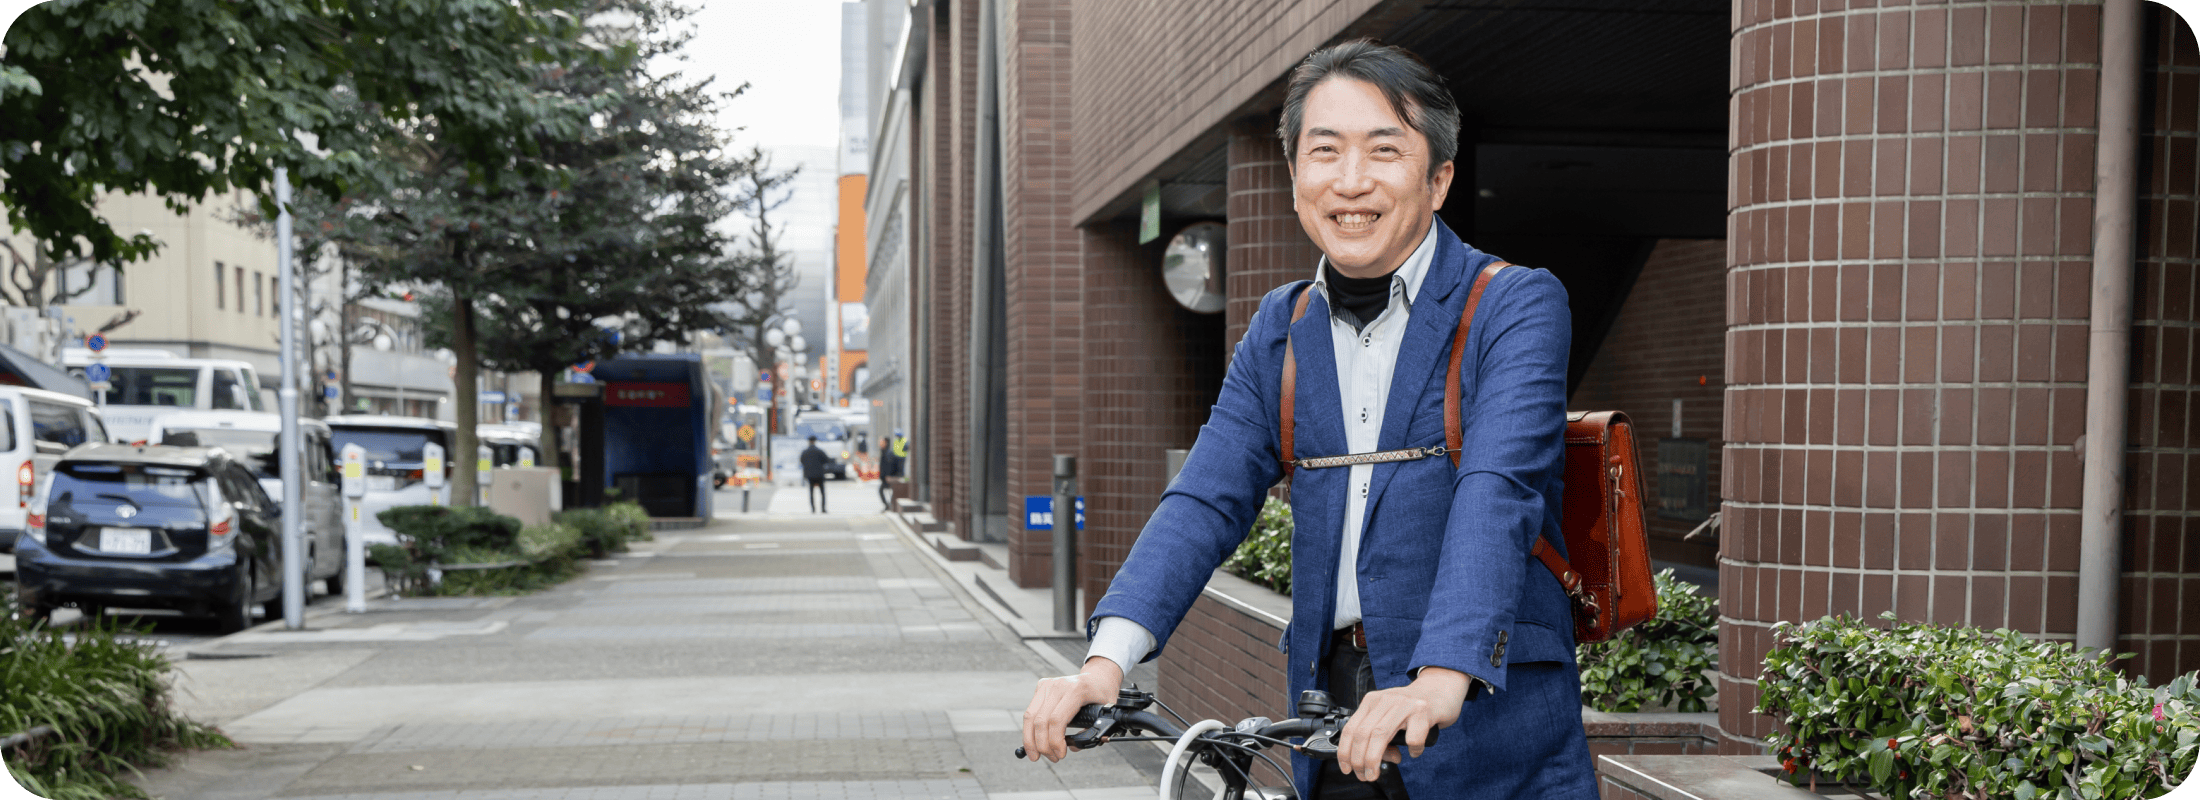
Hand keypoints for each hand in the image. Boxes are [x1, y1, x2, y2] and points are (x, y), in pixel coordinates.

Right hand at [1021, 656, 1123, 762]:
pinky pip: (1030, 711)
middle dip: (1043, 745)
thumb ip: (1091, 732)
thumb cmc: (1102, 695)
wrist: (1098, 677)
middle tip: (1052, 758)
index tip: (1061, 754)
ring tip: (1037, 755)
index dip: (1055, 741)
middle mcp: (1060, 685)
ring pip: (1030, 716)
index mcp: (1077, 690)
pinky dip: (1030, 730)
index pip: (1057, 720)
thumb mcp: (1106, 713)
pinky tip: (1034, 742)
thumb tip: (1073, 747)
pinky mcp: (1042, 686)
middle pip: (1041, 721)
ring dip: (1031, 740)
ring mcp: (1049, 684)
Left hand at [1334, 667, 1467, 781]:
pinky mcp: (1423, 710)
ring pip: (1381, 735)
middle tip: (1365, 775)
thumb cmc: (1413, 707)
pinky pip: (1413, 738)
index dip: (1345, 751)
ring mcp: (1404, 704)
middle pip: (1363, 733)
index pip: (1351, 728)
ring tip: (1377, 772)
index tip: (1346, 768)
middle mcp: (1385, 700)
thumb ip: (1381, 737)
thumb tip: (1380, 760)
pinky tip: (1415, 752)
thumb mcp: (1391, 718)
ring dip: (1375, 759)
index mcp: (1372, 701)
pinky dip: (1413, 750)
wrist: (1440, 688)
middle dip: (1360, 760)